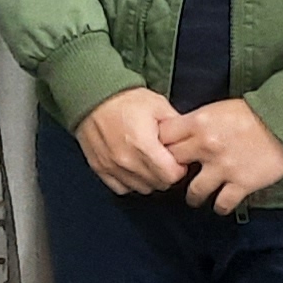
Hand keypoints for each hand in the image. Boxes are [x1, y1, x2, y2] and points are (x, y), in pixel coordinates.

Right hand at [73, 86, 189, 194]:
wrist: (92, 94)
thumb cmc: (125, 99)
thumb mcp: (158, 105)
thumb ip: (177, 127)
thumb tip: (189, 142)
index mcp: (143, 145)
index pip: (171, 176)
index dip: (179, 168)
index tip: (176, 159)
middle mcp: (126, 160)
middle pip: (158, 184)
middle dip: (165, 174)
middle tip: (164, 159)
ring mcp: (111, 166)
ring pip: (141, 189)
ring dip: (149, 179)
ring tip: (148, 162)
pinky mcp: (99, 167)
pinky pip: (121, 188)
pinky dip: (130, 182)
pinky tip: (133, 168)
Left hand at [166, 97, 282, 213]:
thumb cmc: (251, 112)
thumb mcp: (216, 109)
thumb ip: (196, 123)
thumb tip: (179, 134)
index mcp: (198, 123)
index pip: (163, 136)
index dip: (159, 145)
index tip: (161, 152)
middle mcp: (206, 146)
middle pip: (172, 164)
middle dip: (171, 171)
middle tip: (174, 177)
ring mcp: (223, 167)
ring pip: (194, 191)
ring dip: (193, 196)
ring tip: (195, 197)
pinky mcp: (241, 183)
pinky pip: (222, 204)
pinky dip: (220, 207)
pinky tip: (219, 205)